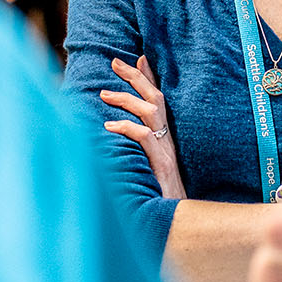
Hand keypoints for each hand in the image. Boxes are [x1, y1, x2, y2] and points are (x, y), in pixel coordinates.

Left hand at [100, 55, 186, 198]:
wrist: (176, 223)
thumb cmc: (159, 198)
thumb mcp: (148, 169)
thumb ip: (137, 151)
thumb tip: (112, 133)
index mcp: (166, 138)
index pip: (159, 101)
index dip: (149, 78)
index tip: (138, 58)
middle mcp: (168, 140)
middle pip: (156, 98)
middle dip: (136, 77)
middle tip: (115, 61)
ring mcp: (166, 152)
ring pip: (150, 112)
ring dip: (127, 99)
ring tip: (104, 93)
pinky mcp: (160, 165)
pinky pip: (145, 138)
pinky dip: (127, 128)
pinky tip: (109, 127)